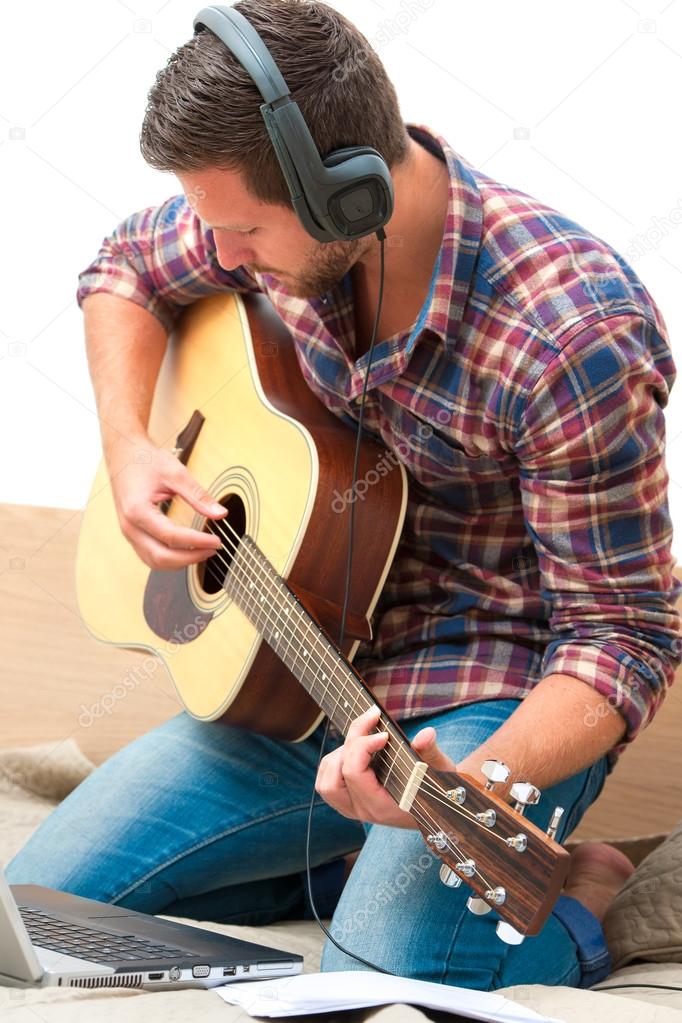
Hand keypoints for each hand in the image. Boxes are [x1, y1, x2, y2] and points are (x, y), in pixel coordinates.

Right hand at [108, 436, 227, 569]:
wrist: (123, 453)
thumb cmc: (145, 460)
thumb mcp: (176, 474)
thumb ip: (198, 496)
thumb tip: (220, 514)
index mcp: (138, 511)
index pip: (171, 536)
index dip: (196, 542)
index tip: (216, 541)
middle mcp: (129, 526)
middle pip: (161, 557)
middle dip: (190, 558)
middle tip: (213, 549)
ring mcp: (128, 532)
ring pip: (153, 561)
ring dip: (180, 562)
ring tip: (203, 551)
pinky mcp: (131, 532)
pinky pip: (148, 555)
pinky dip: (169, 559)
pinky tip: (186, 552)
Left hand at [315, 706, 457, 827]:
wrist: (439, 806)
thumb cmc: (439, 787)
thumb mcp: (440, 770)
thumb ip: (430, 753)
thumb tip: (426, 734)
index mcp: (383, 808)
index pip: (354, 774)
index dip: (362, 746)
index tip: (384, 734)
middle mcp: (364, 812)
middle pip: (334, 777)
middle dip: (350, 746)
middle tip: (372, 727)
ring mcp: (354, 810)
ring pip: (325, 782)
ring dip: (339, 755)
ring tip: (364, 740)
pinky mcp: (349, 804)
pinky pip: (326, 784)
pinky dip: (335, 763)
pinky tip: (356, 750)